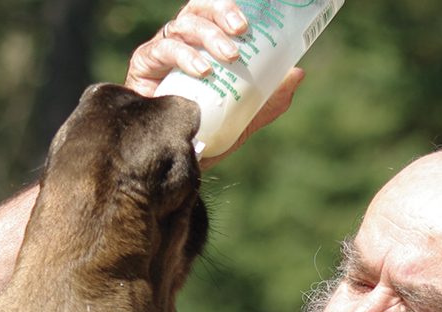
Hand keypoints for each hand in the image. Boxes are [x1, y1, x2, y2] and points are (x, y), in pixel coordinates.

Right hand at [125, 0, 304, 167]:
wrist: (171, 165)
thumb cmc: (204, 134)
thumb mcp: (243, 118)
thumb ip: (268, 98)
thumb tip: (298, 73)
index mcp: (204, 45)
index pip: (216, 12)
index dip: (231, 7)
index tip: (253, 20)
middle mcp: (182, 42)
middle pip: (198, 9)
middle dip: (221, 12)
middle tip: (242, 29)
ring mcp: (161, 51)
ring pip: (183, 25)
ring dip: (210, 36)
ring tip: (230, 56)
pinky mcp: (143, 65)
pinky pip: (162, 49)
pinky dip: (185, 56)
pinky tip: (203, 70)